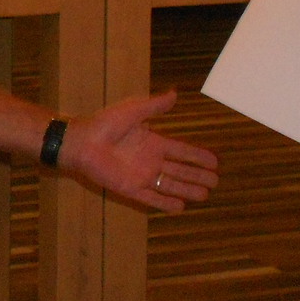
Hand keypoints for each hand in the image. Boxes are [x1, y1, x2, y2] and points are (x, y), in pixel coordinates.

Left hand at [59, 89, 217, 212]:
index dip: (198, 156)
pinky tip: (180, 208)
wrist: (83, 141)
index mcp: (153, 141)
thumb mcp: (133, 110)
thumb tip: (175, 93)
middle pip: (181, 170)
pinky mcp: (130, 188)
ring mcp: (142, 175)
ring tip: (205, 196)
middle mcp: (151, 160)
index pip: (182, 151)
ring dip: (187, 190)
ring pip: (170, 185)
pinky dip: (165, 203)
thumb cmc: (105, 123)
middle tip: (216, 182)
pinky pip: (151, 198)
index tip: (215, 161)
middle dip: (198, 176)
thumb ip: (155, 106)